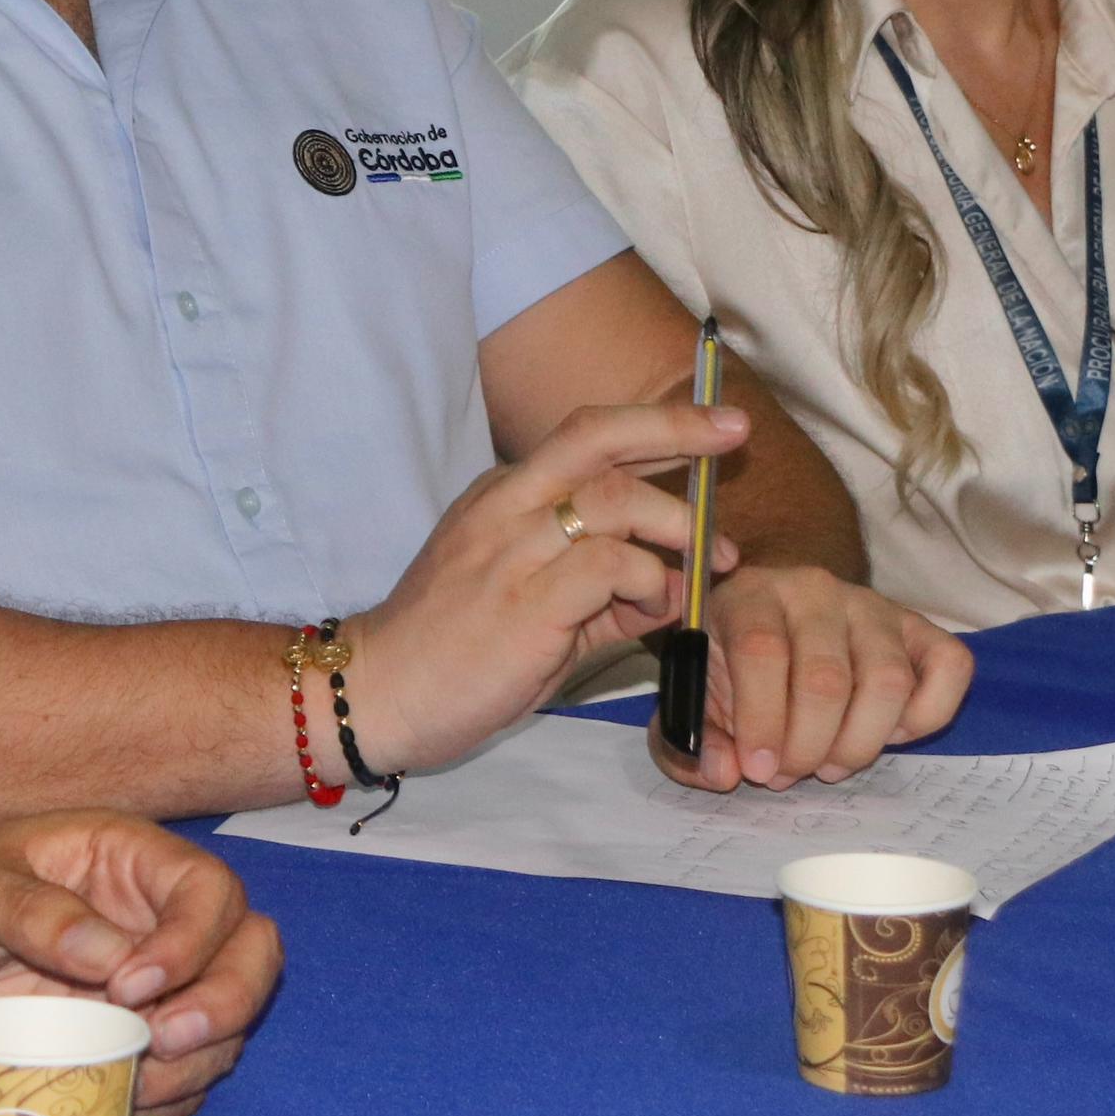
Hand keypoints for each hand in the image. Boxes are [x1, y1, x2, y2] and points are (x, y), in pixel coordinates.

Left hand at [0, 812, 281, 1115]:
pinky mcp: (116, 1045)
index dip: (196, 941)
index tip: (133, 987)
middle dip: (228, 1000)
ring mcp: (139, 990)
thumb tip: (115, 957)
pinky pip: (179, 1080)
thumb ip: (35, 912)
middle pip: (247, 951)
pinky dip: (169, 1099)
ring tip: (132, 1078)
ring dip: (198, 1059)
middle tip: (166, 1040)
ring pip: (222, 1024)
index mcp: (121, 861)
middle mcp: (146, 922)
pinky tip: (123, 1101)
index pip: (207, 891)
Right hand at [341, 397, 745, 778]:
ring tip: (707, 564)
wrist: (379, 693)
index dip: (657, 423)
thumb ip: (602, 591)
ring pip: (612, 500)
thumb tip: (674, 585)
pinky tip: (656, 609)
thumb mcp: (532, 604)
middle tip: (735, 435)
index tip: (717, 422)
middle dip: (676, 427)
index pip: (587, 435)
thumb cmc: (453, 650)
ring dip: (674, 525)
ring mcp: (511, 550)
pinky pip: (608, 567)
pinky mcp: (523, 603)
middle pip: (597, 437)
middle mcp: (506, 506)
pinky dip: (650, 580)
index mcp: (504, 496)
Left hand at [652, 563, 971, 790]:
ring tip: (829, 764)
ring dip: (860, 742)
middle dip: (808, 746)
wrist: (778, 629)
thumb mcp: (697, 701)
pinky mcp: (921, 627)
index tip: (757, 768)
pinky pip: (949, 667)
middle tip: (791, 773)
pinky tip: (886, 734)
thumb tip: (723, 772)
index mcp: (750, 594)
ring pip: (888, 681)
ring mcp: (874, 606)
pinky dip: (925, 716)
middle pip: (826, 677)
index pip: (762, 651)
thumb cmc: (735, 669)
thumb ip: (694, 743)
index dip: (761, 719)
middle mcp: (816, 590)